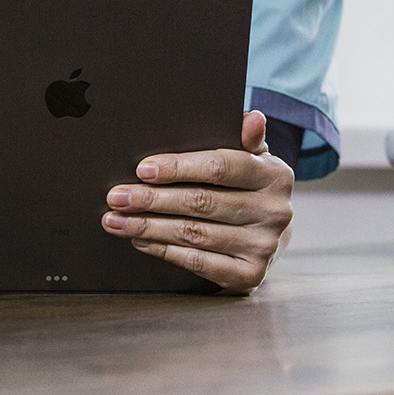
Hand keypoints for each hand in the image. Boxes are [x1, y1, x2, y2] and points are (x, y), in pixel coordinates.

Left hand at [102, 110, 295, 292]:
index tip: (143, 169)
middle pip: (202, 202)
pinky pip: (199, 263)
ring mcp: (264, 246)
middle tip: (118, 197)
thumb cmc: (250, 189)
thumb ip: (246, 139)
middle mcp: (275, 211)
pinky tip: (141, 241)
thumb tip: (252, 118)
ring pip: (194, 234)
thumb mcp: (253, 159)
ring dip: (149, 227)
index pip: (221, 167)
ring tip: (119, 220)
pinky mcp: (250, 275)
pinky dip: (165, 250)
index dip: (179, 168)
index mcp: (275, 175)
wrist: (272, 236)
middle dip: (153, 199)